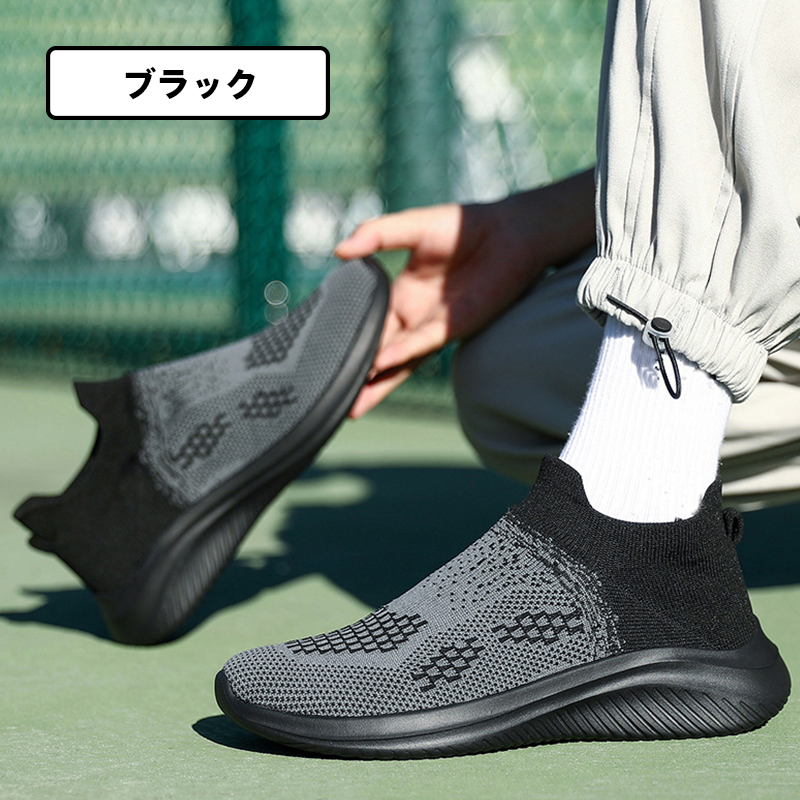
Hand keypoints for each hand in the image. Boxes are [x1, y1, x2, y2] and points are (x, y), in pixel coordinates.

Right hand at [335, 170, 595, 416]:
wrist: (509, 232)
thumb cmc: (462, 227)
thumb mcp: (411, 228)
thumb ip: (376, 235)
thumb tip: (339, 250)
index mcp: (400, 295)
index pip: (368, 325)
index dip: (346, 340)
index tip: (320, 356)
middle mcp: (414, 316)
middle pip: (380, 352)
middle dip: (358, 376)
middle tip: (329, 398)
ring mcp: (433, 325)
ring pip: (400, 360)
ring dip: (377, 382)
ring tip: (352, 405)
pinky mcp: (455, 326)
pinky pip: (422, 343)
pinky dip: (400, 354)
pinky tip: (380, 364)